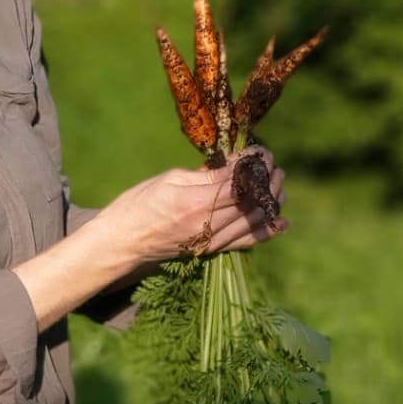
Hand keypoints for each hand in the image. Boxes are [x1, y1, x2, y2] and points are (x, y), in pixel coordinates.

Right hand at [95, 147, 288, 266]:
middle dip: (268, 182)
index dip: (255, 166)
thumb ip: (206, 175)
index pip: (238, 183)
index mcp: (195, 202)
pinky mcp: (210, 251)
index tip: (262, 152)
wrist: (121, 242)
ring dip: (271, 204)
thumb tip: (234, 165)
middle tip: (275, 167)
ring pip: (253, 223)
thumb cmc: (139, 204)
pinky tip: (280, 222)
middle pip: (251, 203)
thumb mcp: (170, 179)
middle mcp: (207, 225)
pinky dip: (265, 232)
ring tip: (281, 186)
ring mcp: (210, 242)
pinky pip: (245, 243)